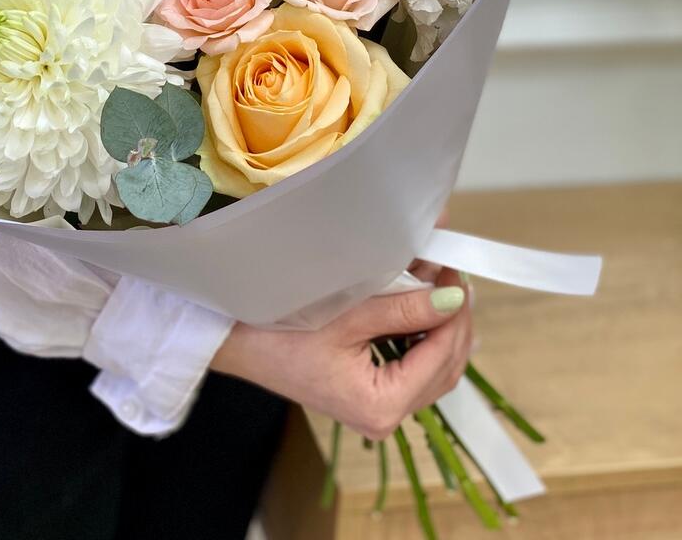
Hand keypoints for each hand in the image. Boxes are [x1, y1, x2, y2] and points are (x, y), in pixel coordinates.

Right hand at [210, 268, 470, 439]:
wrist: (237, 346)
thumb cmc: (280, 334)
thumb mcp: (346, 316)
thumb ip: (402, 309)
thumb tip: (453, 296)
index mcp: (382, 406)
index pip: (441, 357)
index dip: (454, 313)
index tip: (455, 274)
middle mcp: (386, 418)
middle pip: (446, 368)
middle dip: (455, 321)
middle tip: (451, 275)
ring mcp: (379, 410)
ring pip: (435, 370)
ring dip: (443, 329)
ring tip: (440, 286)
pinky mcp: (371, 396)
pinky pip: (415, 369)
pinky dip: (424, 338)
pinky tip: (420, 308)